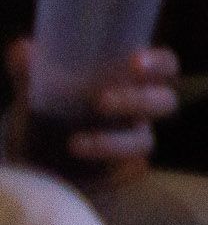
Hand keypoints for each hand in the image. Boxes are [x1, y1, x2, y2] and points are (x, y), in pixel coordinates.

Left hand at [4, 41, 175, 187]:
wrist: (33, 155)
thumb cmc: (49, 110)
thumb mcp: (38, 88)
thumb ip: (30, 70)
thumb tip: (23, 48)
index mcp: (134, 81)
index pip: (166, 66)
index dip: (159, 63)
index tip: (134, 61)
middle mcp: (142, 111)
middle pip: (165, 102)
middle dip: (137, 100)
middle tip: (101, 101)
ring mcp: (133, 143)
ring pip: (144, 142)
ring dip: (113, 142)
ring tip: (74, 143)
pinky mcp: (119, 175)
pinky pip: (126, 176)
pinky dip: (114, 175)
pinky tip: (94, 176)